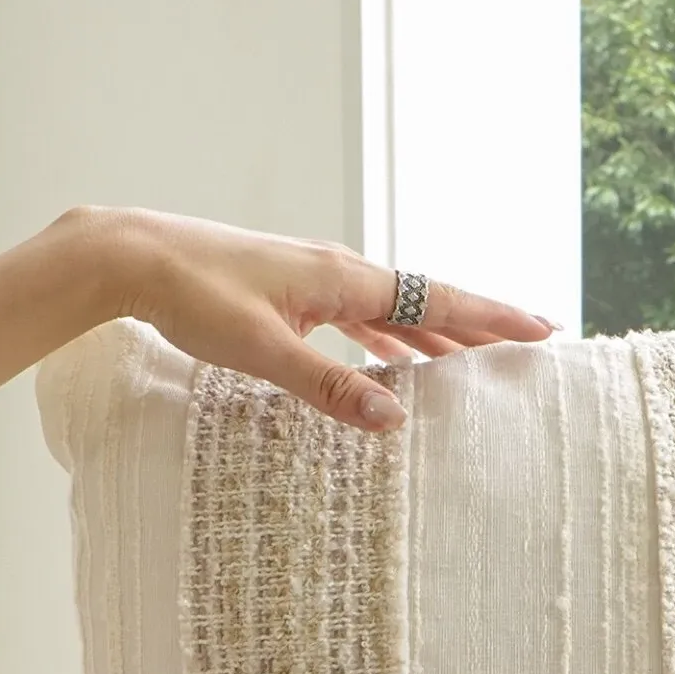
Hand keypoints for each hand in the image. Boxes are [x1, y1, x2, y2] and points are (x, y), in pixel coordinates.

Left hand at [88, 205, 558, 433]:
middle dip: (480, 322)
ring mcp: (314, 278)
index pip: (435, 299)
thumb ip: (330, 386)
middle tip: (532, 340)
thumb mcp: (263, 351)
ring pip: (393, 309)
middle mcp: (338, 270)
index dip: (491, 317)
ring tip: (475, 361)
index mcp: (342, 279)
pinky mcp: (290, 291)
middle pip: (426, 298)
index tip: (542, 329)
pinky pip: (359, 317)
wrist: (132, 256)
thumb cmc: (193, 297)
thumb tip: (394, 417)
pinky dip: (389, 339)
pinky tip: (394, 365)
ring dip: (436, 334)